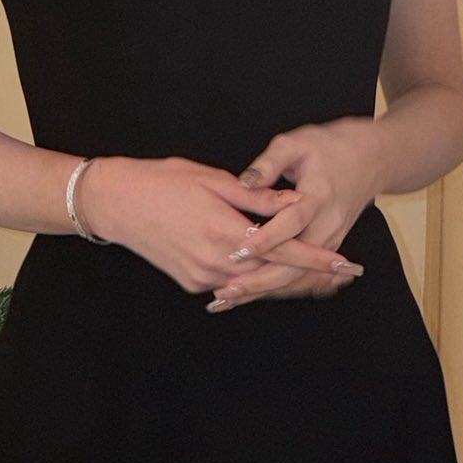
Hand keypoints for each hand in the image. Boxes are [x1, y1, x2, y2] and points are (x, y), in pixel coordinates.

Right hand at [80, 153, 361, 296]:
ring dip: (283, 277)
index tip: (347, 264)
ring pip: (254, 282)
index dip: (317, 258)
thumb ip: (256, 197)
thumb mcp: (211, 180)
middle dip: (309, 274)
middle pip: (273, 274)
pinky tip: (269, 270)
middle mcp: (216, 263)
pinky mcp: (192, 282)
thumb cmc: (162, 181)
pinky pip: (231, 283)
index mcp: (225, 232)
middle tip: (342, 272)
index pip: (283, 249)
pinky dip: (253, 277)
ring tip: (315, 273)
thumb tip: (294, 202)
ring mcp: (202, 277)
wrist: (115, 203)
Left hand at [205, 118, 381, 310]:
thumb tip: (244, 182)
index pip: (291, 224)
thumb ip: (268, 163)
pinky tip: (253, 296)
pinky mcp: (329, 248)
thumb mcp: (295, 143)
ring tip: (230, 300)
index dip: (265, 240)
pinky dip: (280, 288)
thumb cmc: (328, 147)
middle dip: (259, 281)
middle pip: (296, 264)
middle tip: (225, 291)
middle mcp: (328, 225)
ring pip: (300, 277)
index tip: (238, 251)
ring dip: (266, 291)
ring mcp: (331, 240)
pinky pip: (305, 276)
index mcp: (318, 197)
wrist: (369, 159)